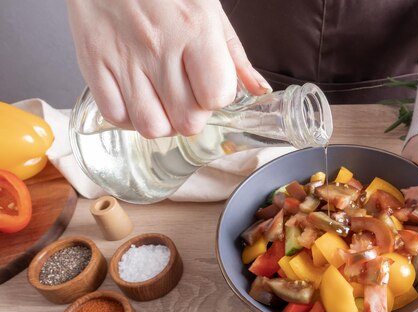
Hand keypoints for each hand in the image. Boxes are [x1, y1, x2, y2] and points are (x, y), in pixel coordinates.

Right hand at [67, 0, 269, 137]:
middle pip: (187, 121)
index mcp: (195, 31)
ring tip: (162, 101)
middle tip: (187, 97)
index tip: (211, 87)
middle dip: (192, 116)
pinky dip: (130, 117)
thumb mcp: (209, 12)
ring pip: (151, 127)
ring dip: (162, 122)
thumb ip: (235, 56)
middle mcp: (159, 47)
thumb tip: (259, 90)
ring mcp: (124, 58)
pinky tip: (137, 99)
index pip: (216, 96)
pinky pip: (117, 116)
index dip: (217, 99)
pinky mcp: (93, 64)